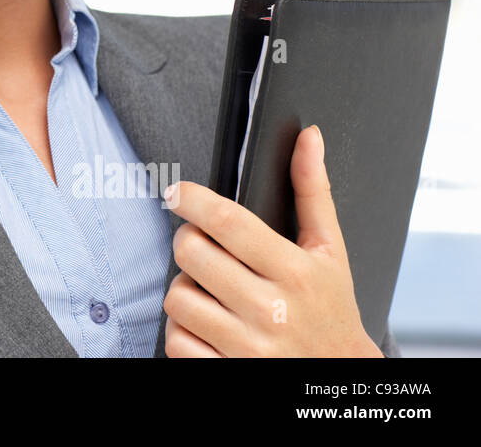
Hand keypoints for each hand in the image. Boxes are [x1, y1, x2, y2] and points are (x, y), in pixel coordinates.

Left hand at [162, 124, 382, 357]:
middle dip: (187, 242)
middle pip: (191, 254)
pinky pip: (176, 341)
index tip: (176, 191)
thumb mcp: (332, 252)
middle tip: (199, 245)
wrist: (339, 379)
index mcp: (296, 272)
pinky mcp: (227, 372)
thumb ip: (312, 191)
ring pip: (176, 297)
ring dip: (183, 289)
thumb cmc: (331, 310)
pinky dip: (181, 330)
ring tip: (208, 290)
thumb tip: (308, 136)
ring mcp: (248, 347)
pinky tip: (205, 324)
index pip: (229, 222)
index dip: (193, 199)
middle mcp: (272, 310)